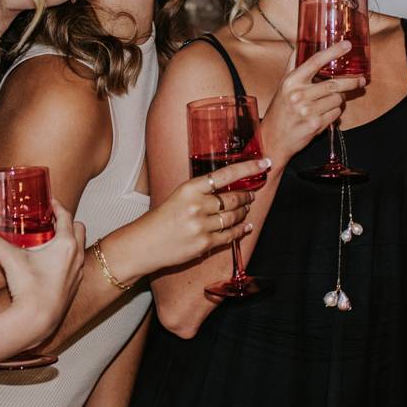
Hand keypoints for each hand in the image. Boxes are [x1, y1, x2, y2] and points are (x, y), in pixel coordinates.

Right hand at [0, 199, 86, 349]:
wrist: (38, 320)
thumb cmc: (30, 289)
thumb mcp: (10, 259)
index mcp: (66, 244)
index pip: (66, 215)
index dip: (57, 206)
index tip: (50, 202)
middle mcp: (76, 256)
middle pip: (78, 228)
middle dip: (66, 222)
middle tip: (49, 220)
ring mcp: (78, 272)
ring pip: (79, 246)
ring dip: (69, 240)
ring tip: (49, 240)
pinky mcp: (74, 285)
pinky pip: (76, 264)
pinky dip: (68, 258)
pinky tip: (51, 263)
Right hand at [116, 155, 268, 274]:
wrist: (143, 244)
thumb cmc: (159, 219)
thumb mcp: (177, 196)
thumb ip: (200, 192)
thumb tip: (226, 188)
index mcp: (189, 188)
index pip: (226, 174)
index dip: (248, 168)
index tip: (263, 163)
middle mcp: (197, 206)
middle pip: (233, 198)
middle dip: (247, 195)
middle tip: (253, 193)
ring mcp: (201, 226)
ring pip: (234, 217)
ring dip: (244, 212)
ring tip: (247, 208)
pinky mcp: (204, 244)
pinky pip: (230, 235)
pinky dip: (241, 230)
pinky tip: (246, 226)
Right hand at [258, 40, 363, 163]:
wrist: (273, 138)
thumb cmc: (280, 109)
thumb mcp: (283, 85)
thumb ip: (293, 65)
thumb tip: (301, 45)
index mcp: (291, 81)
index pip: (315, 61)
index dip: (333, 51)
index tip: (346, 45)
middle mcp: (298, 95)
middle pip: (333, 84)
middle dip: (351, 82)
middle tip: (361, 80)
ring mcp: (307, 111)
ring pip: (337, 99)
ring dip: (339, 99)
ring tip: (331, 100)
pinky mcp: (315, 125)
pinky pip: (336, 113)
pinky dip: (335, 112)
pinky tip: (326, 112)